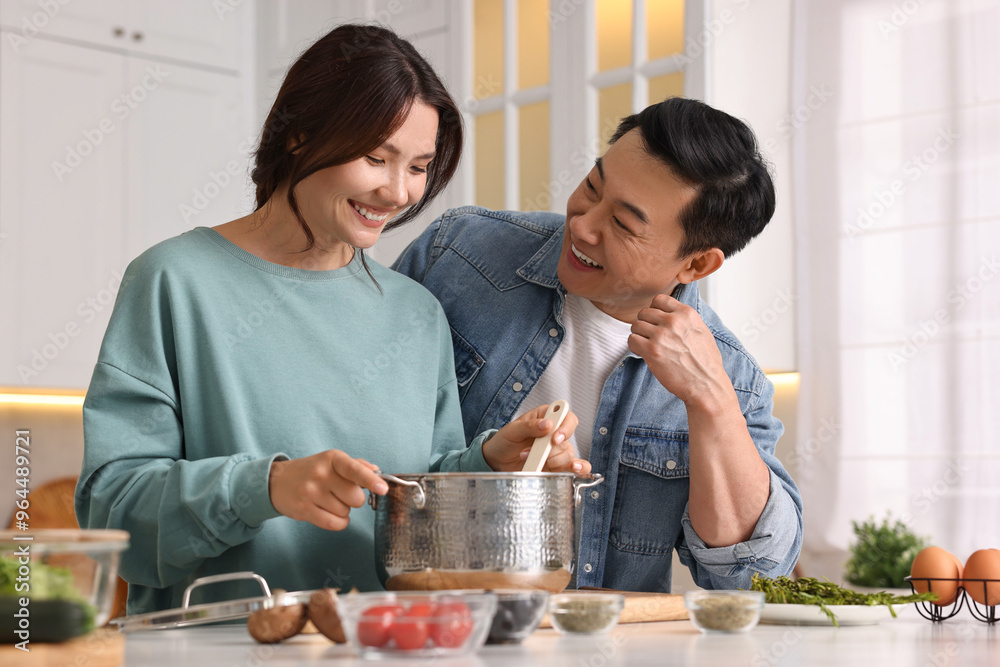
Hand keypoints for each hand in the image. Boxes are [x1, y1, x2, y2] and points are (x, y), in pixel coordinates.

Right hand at [268, 450, 388, 530]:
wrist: (276, 481)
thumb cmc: (311, 471)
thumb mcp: (331, 461)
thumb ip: (356, 465)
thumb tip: (376, 471)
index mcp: (332, 459)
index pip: (354, 470)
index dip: (370, 480)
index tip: (383, 489)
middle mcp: (321, 474)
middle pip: (355, 497)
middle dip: (354, 500)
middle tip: (342, 494)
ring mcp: (311, 492)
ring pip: (345, 512)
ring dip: (343, 510)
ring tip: (329, 501)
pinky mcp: (304, 509)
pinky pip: (333, 524)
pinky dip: (339, 523)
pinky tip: (332, 514)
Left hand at [482, 404, 590, 473]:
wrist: (498, 460)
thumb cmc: (505, 441)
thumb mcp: (512, 430)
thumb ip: (529, 426)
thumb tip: (548, 424)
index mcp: (546, 417)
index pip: (567, 418)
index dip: (565, 428)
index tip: (554, 439)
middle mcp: (555, 433)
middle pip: (568, 440)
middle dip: (551, 450)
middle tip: (532, 452)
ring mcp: (556, 451)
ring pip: (569, 455)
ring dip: (552, 461)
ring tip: (532, 461)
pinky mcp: (556, 466)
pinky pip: (574, 466)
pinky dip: (579, 468)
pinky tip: (574, 469)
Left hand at [628, 294, 731, 406]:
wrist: (706, 384)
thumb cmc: (706, 362)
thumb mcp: (702, 331)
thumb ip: (685, 319)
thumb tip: (671, 312)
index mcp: (687, 313)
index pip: (659, 299)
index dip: (654, 310)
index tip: (656, 321)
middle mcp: (673, 321)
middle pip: (644, 312)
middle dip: (645, 324)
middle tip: (650, 337)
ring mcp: (662, 335)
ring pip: (636, 325)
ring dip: (639, 336)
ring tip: (648, 346)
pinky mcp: (652, 351)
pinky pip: (631, 340)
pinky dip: (635, 347)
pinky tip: (644, 353)